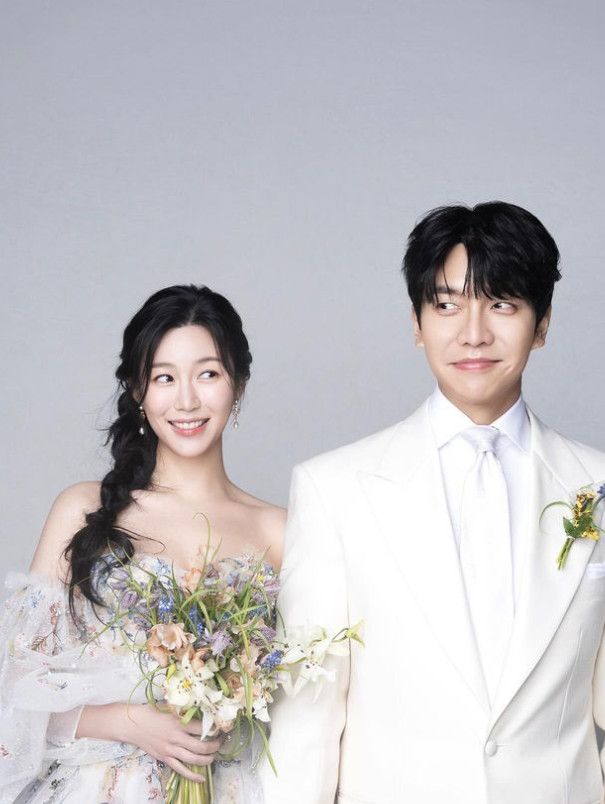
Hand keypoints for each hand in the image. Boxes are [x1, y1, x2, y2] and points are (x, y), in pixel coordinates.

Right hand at [77, 703, 220, 781]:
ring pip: (194, 759)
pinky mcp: (164, 758)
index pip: (202, 728)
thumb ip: (183, 709)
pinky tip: (202, 778)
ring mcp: (170, 750)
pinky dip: (193, 775)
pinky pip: (181, 770)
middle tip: (220, 742)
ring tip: (214, 755)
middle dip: (214, 746)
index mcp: (178, 722)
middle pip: (201, 746)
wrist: (131, 724)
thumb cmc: (150, 711)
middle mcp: (176, 737)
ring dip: (207, 759)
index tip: (220, 727)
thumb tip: (200, 706)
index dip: (214, 729)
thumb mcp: (169, 706)